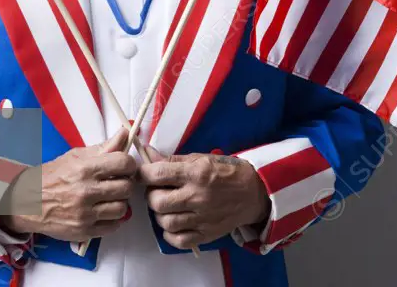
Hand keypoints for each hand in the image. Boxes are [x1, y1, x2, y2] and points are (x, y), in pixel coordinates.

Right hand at [0, 127, 136, 241]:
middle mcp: (86, 192)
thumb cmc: (52, 176)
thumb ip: (103, 147)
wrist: (26, 203)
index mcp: (85, 169)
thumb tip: (125, 133)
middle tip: (118, 182)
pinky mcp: (84, 232)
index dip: (129, 164)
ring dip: (120, 202)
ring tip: (110, 197)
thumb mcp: (75, 156)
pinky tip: (104, 211)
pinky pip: (113, 226)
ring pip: (122, 208)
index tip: (125, 166)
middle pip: (126, 187)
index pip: (123, 163)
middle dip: (126, 183)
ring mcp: (85, 214)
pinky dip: (113, 219)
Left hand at [138, 147, 270, 248]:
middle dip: (151, 196)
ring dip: (160, 214)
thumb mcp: (201, 159)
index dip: (143, 174)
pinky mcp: (206, 235)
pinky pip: (178, 241)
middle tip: (157, 191)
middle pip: (158, 202)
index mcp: (196, 173)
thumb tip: (147, 154)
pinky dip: (170, 234)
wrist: (254, 193)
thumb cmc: (226, 171)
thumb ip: (173, 160)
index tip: (142, 174)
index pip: (158, 174)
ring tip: (167, 206)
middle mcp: (198, 197)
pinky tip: (174, 223)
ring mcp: (202, 218)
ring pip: (165, 223)